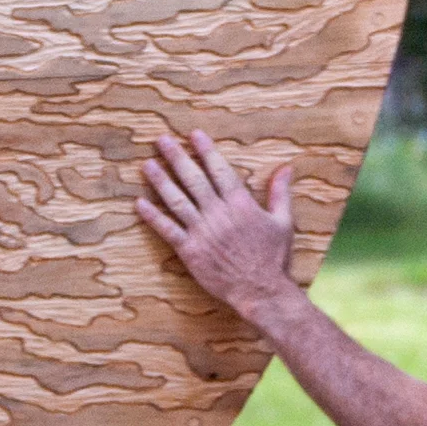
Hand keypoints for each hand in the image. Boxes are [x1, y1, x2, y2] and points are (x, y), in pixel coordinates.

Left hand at [136, 130, 297, 320]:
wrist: (261, 290)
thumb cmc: (274, 258)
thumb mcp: (283, 222)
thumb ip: (280, 193)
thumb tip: (286, 168)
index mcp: (240, 203)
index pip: (219, 170)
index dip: (206, 151)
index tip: (194, 134)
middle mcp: (218, 213)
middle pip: (194, 179)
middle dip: (177, 157)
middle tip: (162, 139)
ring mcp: (202, 231)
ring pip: (177, 200)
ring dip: (161, 181)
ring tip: (147, 164)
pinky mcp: (190, 250)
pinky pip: (168, 230)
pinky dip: (153, 216)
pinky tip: (140, 203)